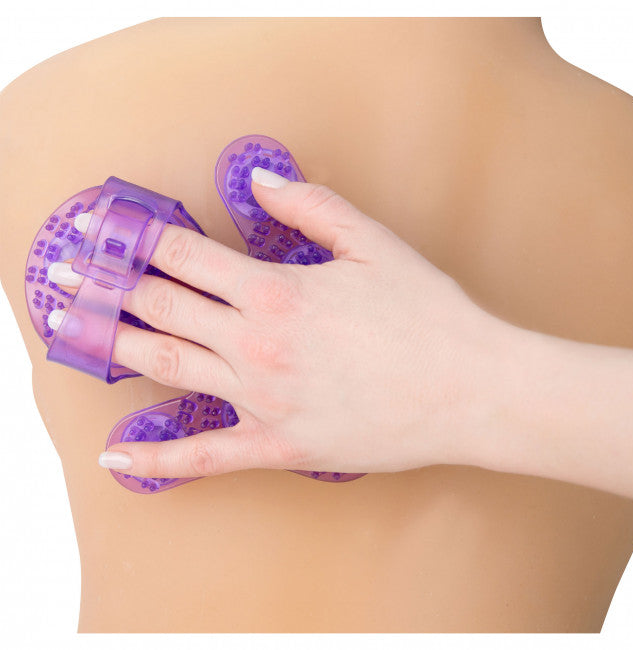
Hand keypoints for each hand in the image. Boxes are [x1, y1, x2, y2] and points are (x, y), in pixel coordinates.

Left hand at [100, 168, 505, 478]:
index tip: (114, 230)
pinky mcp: (279, 447)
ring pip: (169, 369)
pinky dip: (159, 460)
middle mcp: (257, 347)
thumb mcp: (375, 244)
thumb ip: (311, 206)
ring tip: (77, 333)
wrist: (469, 389)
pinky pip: (206, 457)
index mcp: (278, 293)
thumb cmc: (427, 314)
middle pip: (164, 309)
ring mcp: (263, 401)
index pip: (188, 257)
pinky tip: (117, 458)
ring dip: (118, 346)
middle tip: (68, 275)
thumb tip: (258, 182)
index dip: (145, 240)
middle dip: (111, 287)